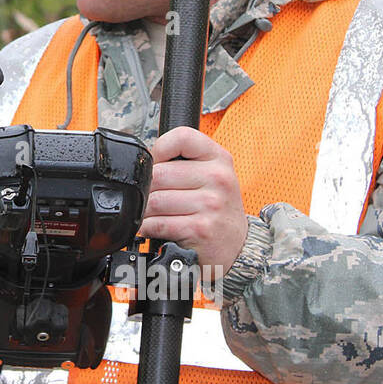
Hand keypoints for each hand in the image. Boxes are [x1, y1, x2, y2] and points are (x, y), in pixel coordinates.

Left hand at [138, 126, 248, 274]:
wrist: (238, 246)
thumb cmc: (217, 209)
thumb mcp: (211, 176)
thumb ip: (182, 163)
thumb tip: (144, 163)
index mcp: (219, 158)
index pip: (181, 137)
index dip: (160, 150)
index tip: (157, 164)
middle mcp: (218, 178)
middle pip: (158, 174)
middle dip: (148, 189)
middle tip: (156, 199)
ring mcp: (211, 204)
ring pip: (154, 201)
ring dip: (147, 212)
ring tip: (158, 215)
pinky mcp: (201, 229)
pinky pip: (157, 224)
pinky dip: (149, 229)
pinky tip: (160, 229)